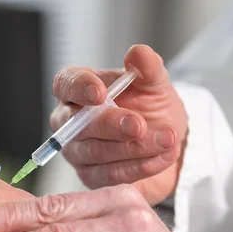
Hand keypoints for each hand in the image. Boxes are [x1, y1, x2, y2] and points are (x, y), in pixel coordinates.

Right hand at [50, 45, 187, 203]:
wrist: (167, 144)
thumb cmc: (151, 109)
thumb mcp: (156, 85)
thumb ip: (148, 68)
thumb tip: (138, 53)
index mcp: (78, 91)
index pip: (65, 84)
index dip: (79, 88)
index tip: (100, 93)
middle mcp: (70, 123)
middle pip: (77, 125)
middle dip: (110, 124)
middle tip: (139, 124)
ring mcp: (78, 153)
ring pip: (96, 152)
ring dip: (133, 147)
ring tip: (166, 139)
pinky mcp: (91, 178)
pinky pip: (111, 175)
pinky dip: (140, 166)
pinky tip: (164, 156)